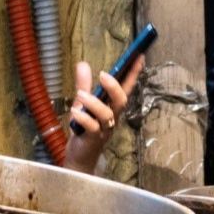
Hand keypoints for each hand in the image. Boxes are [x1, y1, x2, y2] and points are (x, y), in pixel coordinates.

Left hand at [63, 55, 143, 174]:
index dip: (133, 73)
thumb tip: (83, 63)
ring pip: (107, 114)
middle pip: (121, 101)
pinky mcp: (94, 139)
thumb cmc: (84, 129)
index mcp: (112, 107)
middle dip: (114, 87)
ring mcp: (104, 129)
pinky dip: (84, 119)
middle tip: (103, 75)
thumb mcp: (83, 104)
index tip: (139, 56)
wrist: (79, 157)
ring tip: (80, 95)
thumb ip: (84, 85)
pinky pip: (93, 128)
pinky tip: (74, 112)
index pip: (126, 87)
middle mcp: (112, 117)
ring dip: (94, 103)